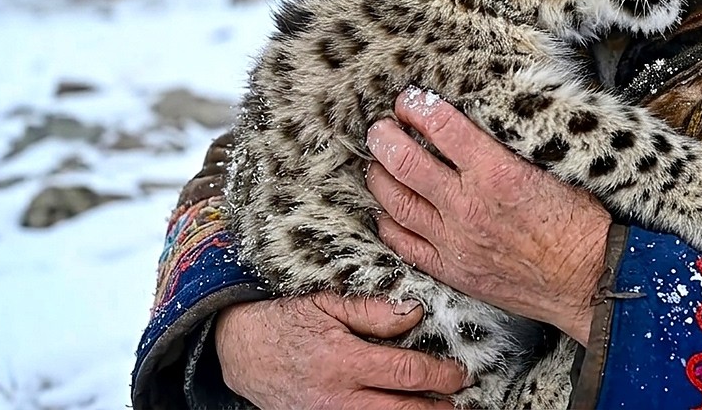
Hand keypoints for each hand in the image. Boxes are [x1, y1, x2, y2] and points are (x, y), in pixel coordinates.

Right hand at [215, 292, 468, 409]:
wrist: (240, 349)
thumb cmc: (286, 318)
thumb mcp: (326, 302)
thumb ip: (372, 309)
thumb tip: (415, 315)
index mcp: (343, 361)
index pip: (405, 375)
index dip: (439, 376)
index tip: (459, 373)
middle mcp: (337, 397)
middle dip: (437, 408)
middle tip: (462, 400)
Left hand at [365, 89, 611, 345]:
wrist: (590, 279)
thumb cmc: (581, 223)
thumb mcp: (554, 167)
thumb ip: (511, 146)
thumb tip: (482, 122)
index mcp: (497, 171)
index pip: (440, 126)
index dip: (417, 106)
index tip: (409, 99)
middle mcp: (468, 204)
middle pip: (404, 161)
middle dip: (384, 137)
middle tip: (379, 127)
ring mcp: (454, 241)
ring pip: (396, 201)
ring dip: (379, 176)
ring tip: (377, 162)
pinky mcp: (452, 270)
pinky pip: (403, 243)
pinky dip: (388, 223)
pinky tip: (386, 210)